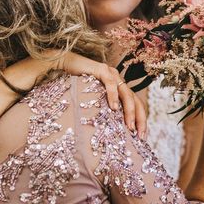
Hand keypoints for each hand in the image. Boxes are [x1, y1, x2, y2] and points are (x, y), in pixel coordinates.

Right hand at [4, 51, 146, 138]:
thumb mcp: (91, 103)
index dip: (141, 119)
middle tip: (139, 135)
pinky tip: (114, 108)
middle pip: (135, 100)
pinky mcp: (101, 69)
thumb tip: (105, 135)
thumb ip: (100, 112)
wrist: (62, 67)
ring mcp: (111, 73)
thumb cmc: (74, 86)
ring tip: (129, 125)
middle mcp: (118, 80)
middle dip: (139, 118)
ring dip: (129, 110)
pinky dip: (113, 95)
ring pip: (126, 92)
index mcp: (118, 87)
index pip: (135, 104)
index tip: (142, 137)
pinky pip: (110, 83)